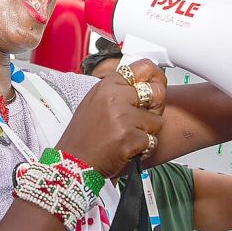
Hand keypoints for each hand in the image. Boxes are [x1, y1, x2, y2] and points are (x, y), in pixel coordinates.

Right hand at [57, 59, 165, 176]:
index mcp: (107, 86)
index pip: (143, 68)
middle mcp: (114, 98)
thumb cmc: (84, 136)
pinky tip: (126, 148)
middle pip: (157, 92)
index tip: (156, 84)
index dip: (155, 77)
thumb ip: (119, 90)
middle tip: (145, 117)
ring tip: (128, 136)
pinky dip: (142, 148)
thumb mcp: (96, 102)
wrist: (74, 162)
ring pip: (157, 120)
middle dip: (156, 107)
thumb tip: (144, 82)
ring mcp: (122, 117)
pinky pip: (151, 140)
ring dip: (147, 132)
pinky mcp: (129, 138)